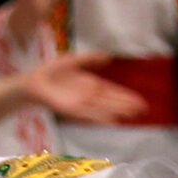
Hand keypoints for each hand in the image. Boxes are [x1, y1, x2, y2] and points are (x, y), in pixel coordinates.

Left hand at [22, 54, 150, 125]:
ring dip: (118, 111)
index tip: (139, 101)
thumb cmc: (51, 72)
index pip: (112, 92)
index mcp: (90, 85)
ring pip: (104, 108)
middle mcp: (88, 96)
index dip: (126, 96)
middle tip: (144, 109)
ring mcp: (81, 104)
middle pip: (111, 101)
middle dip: (127, 105)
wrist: (33, 82)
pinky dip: (101, 117)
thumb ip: (90, 59)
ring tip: (134, 114)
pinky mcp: (71, 109)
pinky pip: (89, 114)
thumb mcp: (73, 61)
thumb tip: (109, 56)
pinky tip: (113, 120)